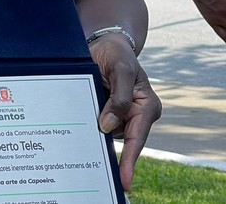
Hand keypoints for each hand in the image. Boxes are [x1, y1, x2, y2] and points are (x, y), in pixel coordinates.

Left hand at [88, 33, 161, 190]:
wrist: (105, 44)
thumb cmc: (117, 54)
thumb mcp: (121, 70)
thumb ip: (118, 98)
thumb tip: (107, 126)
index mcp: (147, 107)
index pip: (137, 137)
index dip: (129, 161)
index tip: (124, 180)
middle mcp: (136, 114)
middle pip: (121, 138)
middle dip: (108, 147)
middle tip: (97, 162)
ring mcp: (121, 115)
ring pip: (106, 132)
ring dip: (94, 132)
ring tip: (86, 126)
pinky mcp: (107, 112)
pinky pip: (98, 124)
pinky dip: (89, 124)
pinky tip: (79, 125)